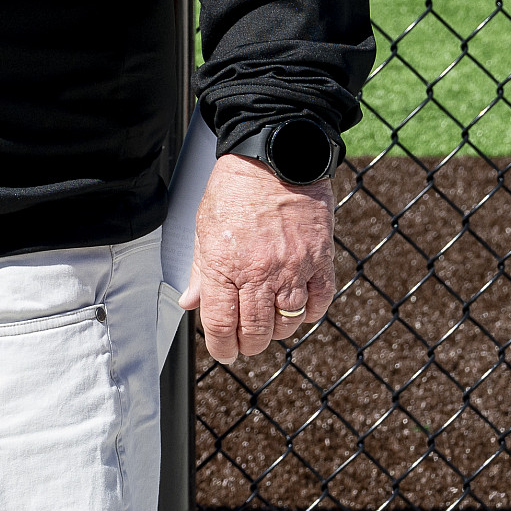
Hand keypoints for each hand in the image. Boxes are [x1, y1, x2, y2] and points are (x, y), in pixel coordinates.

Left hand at [182, 153, 338, 362]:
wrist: (274, 158)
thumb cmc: (234, 189)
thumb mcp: (204, 227)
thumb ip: (199, 271)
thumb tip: (190, 303)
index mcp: (224, 264)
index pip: (222, 324)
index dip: (222, 347)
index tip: (224, 353)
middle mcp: (259, 272)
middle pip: (257, 331)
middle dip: (248, 345)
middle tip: (245, 343)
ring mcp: (293, 268)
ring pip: (288, 323)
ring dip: (277, 331)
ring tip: (268, 322)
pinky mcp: (320, 261)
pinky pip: (318, 303)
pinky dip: (307, 314)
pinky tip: (296, 308)